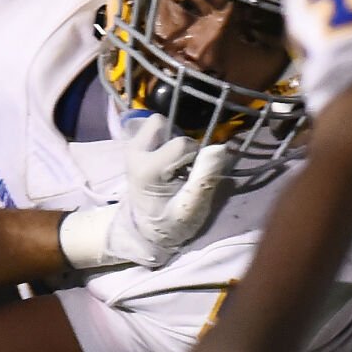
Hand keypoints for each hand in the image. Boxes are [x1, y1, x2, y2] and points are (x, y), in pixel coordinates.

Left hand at [59, 113, 233, 268]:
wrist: (144, 229)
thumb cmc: (170, 222)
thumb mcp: (191, 210)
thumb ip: (205, 179)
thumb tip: (220, 147)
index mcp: (147, 169)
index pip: (183, 144)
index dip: (197, 155)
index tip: (193, 175)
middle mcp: (134, 153)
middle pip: (159, 122)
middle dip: (178, 138)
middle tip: (184, 162)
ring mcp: (131, 148)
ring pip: (156, 123)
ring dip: (171, 137)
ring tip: (176, 162)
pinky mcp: (134, 148)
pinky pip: (153, 130)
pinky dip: (165, 139)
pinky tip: (169, 160)